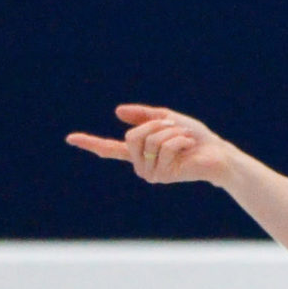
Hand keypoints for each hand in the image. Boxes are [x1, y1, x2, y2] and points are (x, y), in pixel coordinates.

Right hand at [66, 104, 235, 184]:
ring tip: (184, 140)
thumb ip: (145, 116)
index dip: (91, 143)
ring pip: (148, 141)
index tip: (70, 138)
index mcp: (140, 152)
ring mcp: (151, 173)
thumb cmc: (195, 138)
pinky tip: (188, 147)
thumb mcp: (168, 119)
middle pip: (132, 137)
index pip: (110, 148)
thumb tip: (117, 112)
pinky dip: (177, 140)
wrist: (217, 154)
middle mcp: (141, 164)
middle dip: (155, 126)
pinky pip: (163, 148)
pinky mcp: (162, 176)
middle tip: (174, 129)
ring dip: (169, 133)